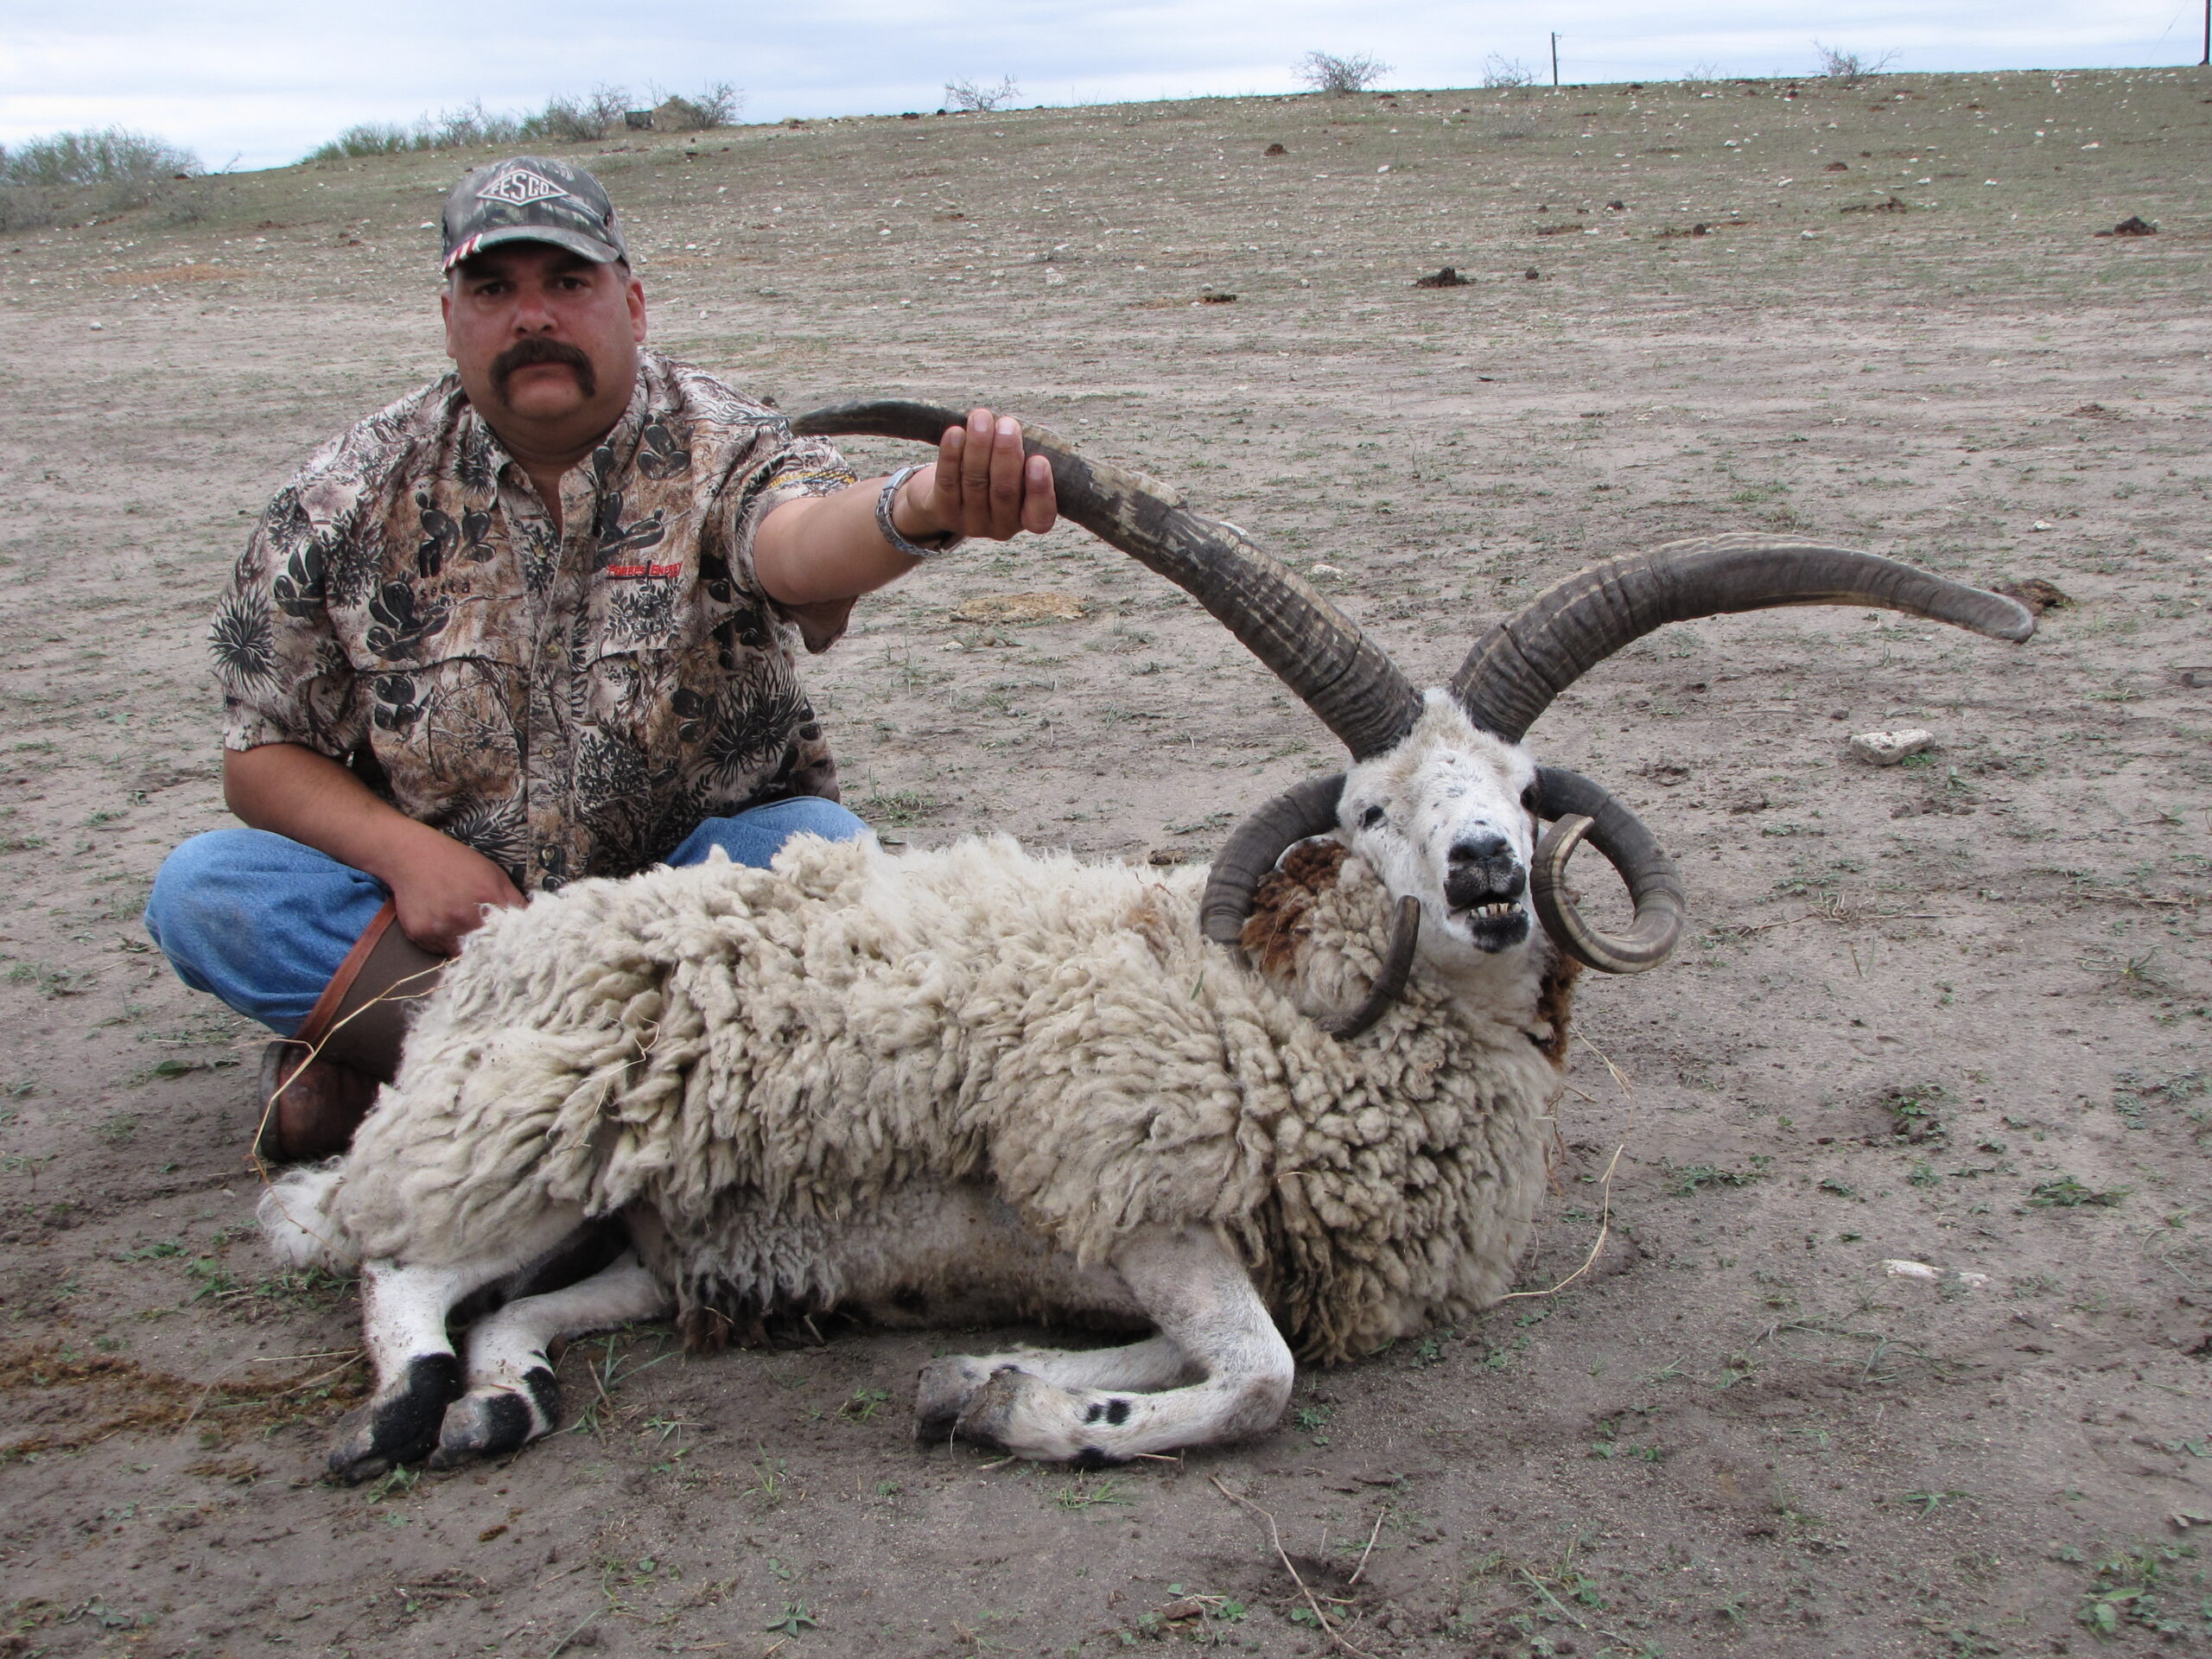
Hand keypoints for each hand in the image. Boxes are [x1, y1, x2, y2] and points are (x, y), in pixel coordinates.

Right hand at [387, 829, 524, 955]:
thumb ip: (514, 900)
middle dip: (489, 948)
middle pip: (487, 950)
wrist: (412, 855)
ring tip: (458, 925)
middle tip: (485, 941)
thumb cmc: (457, 862)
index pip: (511, 938)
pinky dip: (442, 942)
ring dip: (464, 946)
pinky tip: (439, 921)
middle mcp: (466, 917)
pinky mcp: (421, 933)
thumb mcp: (494, 874)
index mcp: (490, 901)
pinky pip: (438, 950)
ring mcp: (441, 927)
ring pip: (462, 954)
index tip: (512, 948)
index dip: (512, 944)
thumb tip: (532, 924)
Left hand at [896, 407, 1056, 542]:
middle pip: (1004, 492)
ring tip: (981, 418)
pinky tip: (956, 432)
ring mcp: (971, 522)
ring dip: (979, 447)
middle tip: (1008, 425)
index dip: (1041, 490)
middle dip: (1006, 455)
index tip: (1039, 460)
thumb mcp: (1017, 467)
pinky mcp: (944, 512)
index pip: (1040, 515)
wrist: (953, 489)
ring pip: (975, 482)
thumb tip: (1024, 431)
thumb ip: (1025, 455)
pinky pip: (948, 481)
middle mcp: (1002, 527)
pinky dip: (951, 455)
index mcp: (1029, 518)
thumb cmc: (996, 471)